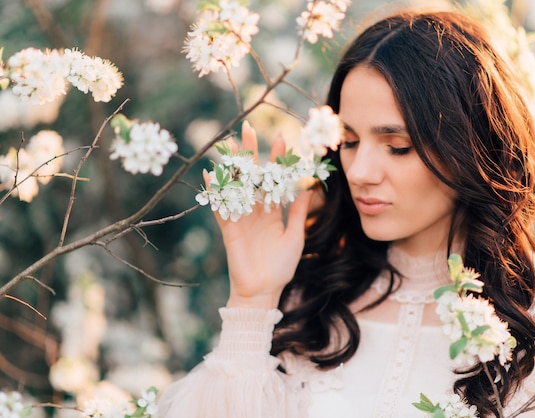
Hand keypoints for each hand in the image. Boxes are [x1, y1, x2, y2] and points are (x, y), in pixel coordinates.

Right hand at [208, 121, 313, 308]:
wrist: (263, 290)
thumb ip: (298, 212)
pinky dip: (214, 191)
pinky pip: (220, 207)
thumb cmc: (281, 266)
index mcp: (272, 212)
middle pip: (251, 176)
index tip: (281, 139)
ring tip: (229, 144)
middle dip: (250, 153)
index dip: (276, 160)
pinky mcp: (228, 228)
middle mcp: (255, 210)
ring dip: (232, 165)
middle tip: (247, 128)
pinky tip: (209, 174)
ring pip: (235, 185)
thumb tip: (310, 189)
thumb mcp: (295, 235)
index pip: (273, 180)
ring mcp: (240, 218)